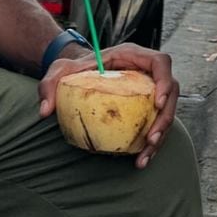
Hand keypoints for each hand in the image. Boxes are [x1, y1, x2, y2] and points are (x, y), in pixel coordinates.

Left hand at [38, 43, 179, 168]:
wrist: (79, 77)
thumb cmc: (73, 70)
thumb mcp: (59, 72)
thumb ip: (49, 85)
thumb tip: (45, 111)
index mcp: (133, 56)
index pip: (161, 62)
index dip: (165, 80)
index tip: (158, 102)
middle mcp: (146, 73)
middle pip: (171, 91)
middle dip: (166, 116)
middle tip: (152, 137)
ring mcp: (149, 92)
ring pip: (167, 111)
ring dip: (161, 134)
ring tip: (145, 155)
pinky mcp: (146, 109)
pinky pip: (156, 124)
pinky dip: (151, 143)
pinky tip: (140, 160)